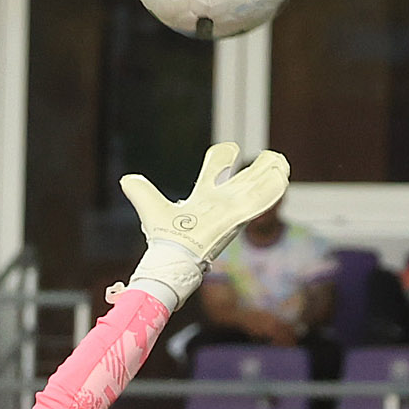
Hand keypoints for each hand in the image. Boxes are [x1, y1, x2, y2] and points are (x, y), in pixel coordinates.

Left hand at [117, 143, 293, 307]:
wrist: (172, 259)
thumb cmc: (166, 240)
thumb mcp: (152, 208)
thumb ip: (142, 193)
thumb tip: (126, 179)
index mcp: (204, 198)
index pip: (216, 170)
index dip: (223, 158)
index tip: (229, 149)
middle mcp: (221, 203)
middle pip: (244, 180)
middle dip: (257, 168)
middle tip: (270, 158)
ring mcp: (231, 210)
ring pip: (256, 188)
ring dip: (269, 174)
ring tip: (281, 162)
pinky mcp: (237, 217)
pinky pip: (259, 201)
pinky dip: (271, 188)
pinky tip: (281, 175)